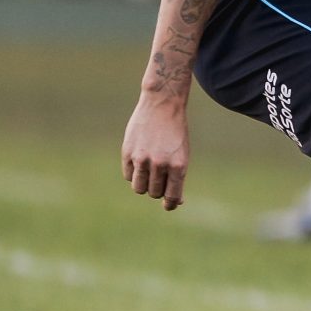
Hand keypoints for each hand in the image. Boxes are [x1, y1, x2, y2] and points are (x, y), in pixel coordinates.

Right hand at [122, 96, 189, 210]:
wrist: (163, 104)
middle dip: (158, 190)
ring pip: (139, 188)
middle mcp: (160, 164)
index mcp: (178, 165)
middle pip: (154, 193)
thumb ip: (176, 177)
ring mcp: (142, 159)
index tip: (169, 205)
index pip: (172, 196)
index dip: (171, 204)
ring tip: (149, 172)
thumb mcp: (182, 153)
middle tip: (161, 177)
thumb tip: (174, 202)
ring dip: (144, 185)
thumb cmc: (175, 131)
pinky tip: (140, 162)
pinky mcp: (128, 153)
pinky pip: (129, 176)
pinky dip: (134, 174)